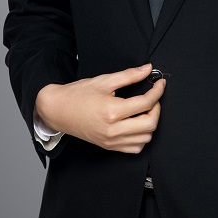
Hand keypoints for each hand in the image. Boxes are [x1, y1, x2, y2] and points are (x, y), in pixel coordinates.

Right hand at [35, 63, 164, 152]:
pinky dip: (141, 137)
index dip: (157, 92)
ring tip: (144, 110)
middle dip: (157, 109)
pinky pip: (135, 148)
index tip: (160, 84)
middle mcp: (112, 130)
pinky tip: (137, 124)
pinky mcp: (109, 147)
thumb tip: (148, 69)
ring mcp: (111, 141)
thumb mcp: (104, 80)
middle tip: (153, 97)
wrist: (58, 110)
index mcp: (112, 111)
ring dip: (150, 123)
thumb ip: (129, 75)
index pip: (145, 103)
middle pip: (150, 124)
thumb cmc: (78, 94)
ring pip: (145, 139)